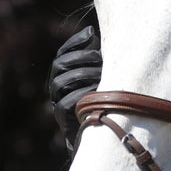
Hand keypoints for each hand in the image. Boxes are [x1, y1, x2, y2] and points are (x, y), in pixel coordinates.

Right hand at [48, 26, 101, 152]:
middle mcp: (59, 87)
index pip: (64, 52)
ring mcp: (59, 102)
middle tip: (100, 56)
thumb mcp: (111, 78)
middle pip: (60, 65)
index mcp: (67, 74)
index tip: (92, 33)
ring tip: (102, 72)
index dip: (75, 42)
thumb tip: (110, 37)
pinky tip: (96, 92)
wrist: (106, 137)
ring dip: (81, 74)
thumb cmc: (112, 102)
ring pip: (59, 83)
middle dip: (80, 57)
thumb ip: (108, 61)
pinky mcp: (65, 119)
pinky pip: (64, 104)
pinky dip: (79, 95)